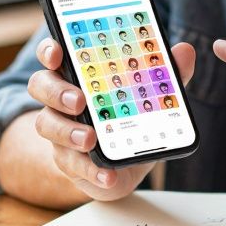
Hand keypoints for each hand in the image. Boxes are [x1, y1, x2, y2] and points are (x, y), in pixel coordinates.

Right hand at [27, 37, 194, 201]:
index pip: (52, 55)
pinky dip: (91, 170)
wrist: (123, 164)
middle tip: (80, 101)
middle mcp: (61, 100)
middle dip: (56, 92)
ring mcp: (60, 131)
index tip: (57, 52)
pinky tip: (108, 174)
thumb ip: (166, 74)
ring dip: (68, 132)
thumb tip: (184, 51)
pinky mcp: (68, 161)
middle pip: (41, 86)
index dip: (49, 51)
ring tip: (91, 139)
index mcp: (77, 75)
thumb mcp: (152, 96)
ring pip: (47, 125)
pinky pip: (72, 165)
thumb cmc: (129, 120)